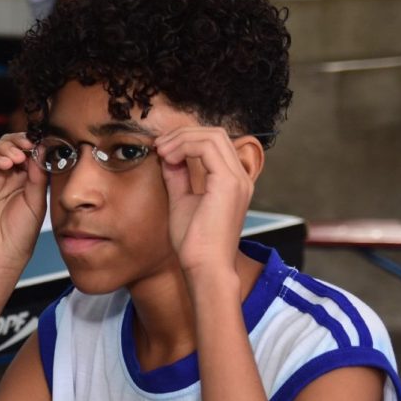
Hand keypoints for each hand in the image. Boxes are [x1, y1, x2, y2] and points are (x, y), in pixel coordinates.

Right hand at [0, 133, 47, 281]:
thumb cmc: (18, 237)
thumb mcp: (37, 203)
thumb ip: (39, 177)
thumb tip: (42, 150)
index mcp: (22, 180)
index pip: (25, 152)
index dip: (32, 144)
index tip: (41, 143)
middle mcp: (4, 177)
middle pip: (7, 145)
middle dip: (18, 141)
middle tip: (28, 145)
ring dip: (5, 147)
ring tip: (17, 157)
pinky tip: (5, 163)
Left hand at [155, 128, 253, 277]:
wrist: (205, 266)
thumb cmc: (195, 243)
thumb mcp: (182, 201)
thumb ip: (178, 177)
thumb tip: (168, 156)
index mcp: (232, 181)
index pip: (214, 144)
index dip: (186, 140)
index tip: (161, 150)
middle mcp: (240, 177)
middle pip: (215, 134)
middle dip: (183, 134)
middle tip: (159, 146)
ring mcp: (237, 179)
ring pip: (212, 136)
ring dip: (182, 139)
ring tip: (161, 151)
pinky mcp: (228, 182)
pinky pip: (207, 147)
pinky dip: (185, 146)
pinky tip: (168, 158)